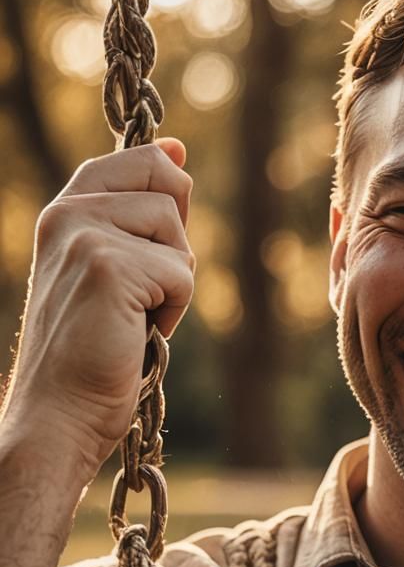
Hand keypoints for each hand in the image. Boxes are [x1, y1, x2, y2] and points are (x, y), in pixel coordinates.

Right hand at [0, 139, 194, 483]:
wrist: (58, 413)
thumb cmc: (93, 351)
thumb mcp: (111, 271)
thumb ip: (138, 216)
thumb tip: (178, 152)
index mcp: (64, 212)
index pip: (130, 157)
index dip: (165, 176)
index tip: (171, 210)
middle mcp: (68, 214)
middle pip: (166, 183)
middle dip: (178, 236)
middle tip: (151, 283)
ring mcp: (84, 237)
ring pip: (178, 231)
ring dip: (175, 280)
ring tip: (137, 315)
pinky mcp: (107, 268)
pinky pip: (181, 273)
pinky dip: (174, 310)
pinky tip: (140, 332)